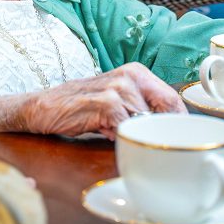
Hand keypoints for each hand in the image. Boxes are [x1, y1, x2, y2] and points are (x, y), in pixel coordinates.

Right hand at [20, 62, 186, 139]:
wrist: (44, 106)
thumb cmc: (82, 108)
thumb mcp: (116, 104)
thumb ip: (141, 111)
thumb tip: (170, 134)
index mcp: (138, 73)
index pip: (174, 100)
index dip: (179, 125)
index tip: (180, 144)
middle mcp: (132, 75)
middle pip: (168, 110)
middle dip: (164, 133)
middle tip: (157, 150)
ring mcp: (119, 88)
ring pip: (146, 123)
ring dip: (136, 136)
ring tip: (115, 133)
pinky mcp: (106, 103)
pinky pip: (126, 129)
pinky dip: (119, 138)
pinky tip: (104, 132)